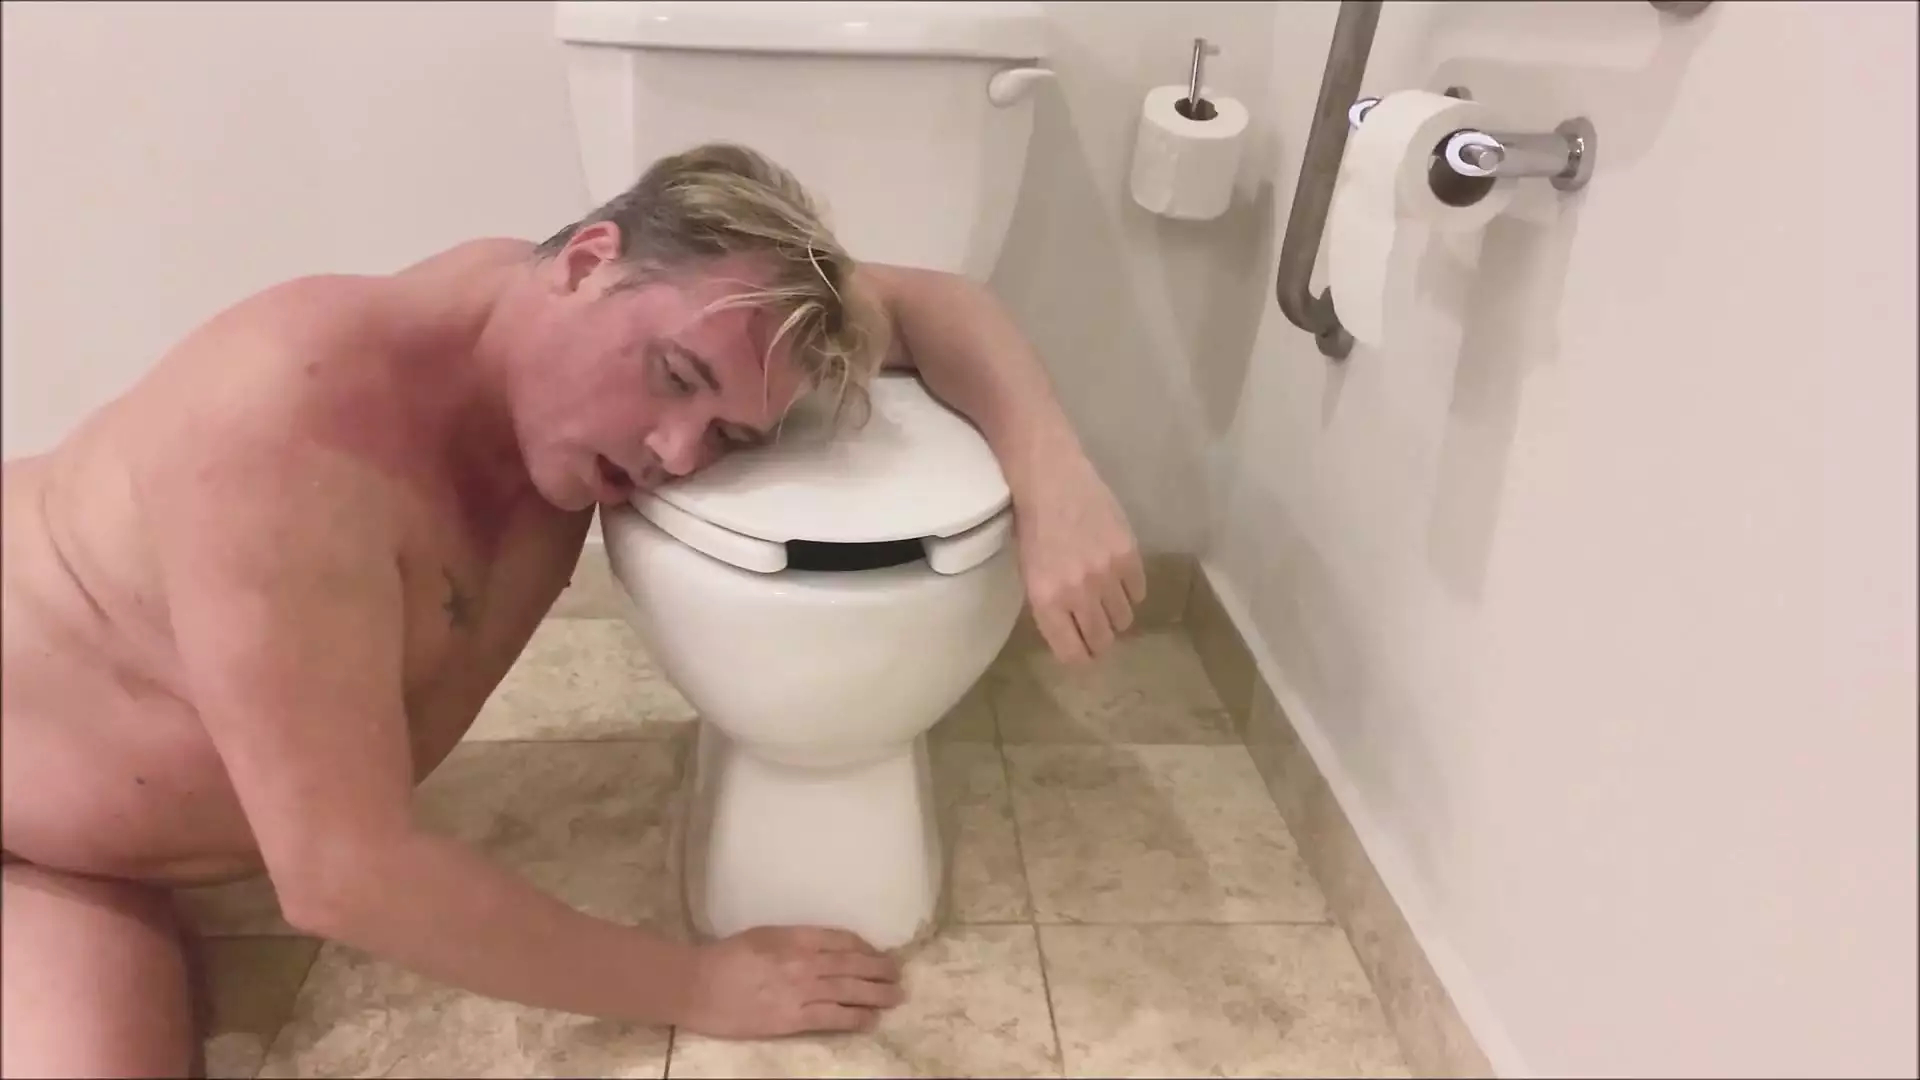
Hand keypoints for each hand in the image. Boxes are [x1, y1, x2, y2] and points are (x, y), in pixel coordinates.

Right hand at [679, 926, 904, 1038]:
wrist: (697, 984)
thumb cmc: (725, 957)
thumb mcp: (764, 935)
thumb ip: (795, 939)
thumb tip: (823, 948)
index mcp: (796, 936)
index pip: (843, 940)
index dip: (866, 948)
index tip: (877, 954)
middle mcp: (804, 960)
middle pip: (853, 964)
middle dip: (880, 969)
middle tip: (897, 974)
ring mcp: (800, 990)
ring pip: (850, 990)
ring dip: (877, 993)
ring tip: (895, 996)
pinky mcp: (792, 1018)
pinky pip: (833, 1018)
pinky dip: (856, 1018)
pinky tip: (870, 1019)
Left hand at [1010, 449, 1146, 664]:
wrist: (1050, 478)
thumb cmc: (1032, 525)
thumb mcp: (1029, 573)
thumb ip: (1050, 606)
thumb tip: (1073, 635)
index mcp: (1045, 600)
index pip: (1073, 652)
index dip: (1081, 658)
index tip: (1085, 653)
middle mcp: (1077, 593)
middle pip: (1102, 640)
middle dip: (1101, 641)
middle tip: (1100, 633)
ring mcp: (1106, 574)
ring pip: (1124, 619)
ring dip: (1117, 616)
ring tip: (1108, 600)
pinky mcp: (1128, 554)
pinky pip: (1139, 592)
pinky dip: (1131, 591)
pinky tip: (1120, 579)